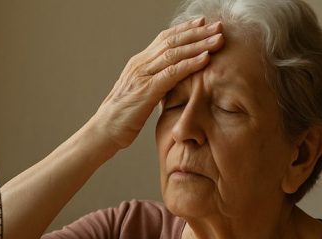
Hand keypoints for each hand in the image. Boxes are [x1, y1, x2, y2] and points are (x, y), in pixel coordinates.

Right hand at [90, 17, 223, 150]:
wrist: (103, 132)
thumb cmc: (122, 118)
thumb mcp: (140, 96)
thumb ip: (154, 86)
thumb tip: (171, 85)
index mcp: (139, 64)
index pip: (164, 39)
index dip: (185, 30)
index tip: (203, 23)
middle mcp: (140, 64)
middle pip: (172, 41)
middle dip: (197, 32)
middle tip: (218, 25)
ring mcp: (142, 76)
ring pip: (174, 53)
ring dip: (199, 44)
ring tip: (218, 38)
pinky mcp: (146, 90)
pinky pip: (172, 73)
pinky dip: (191, 64)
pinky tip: (206, 58)